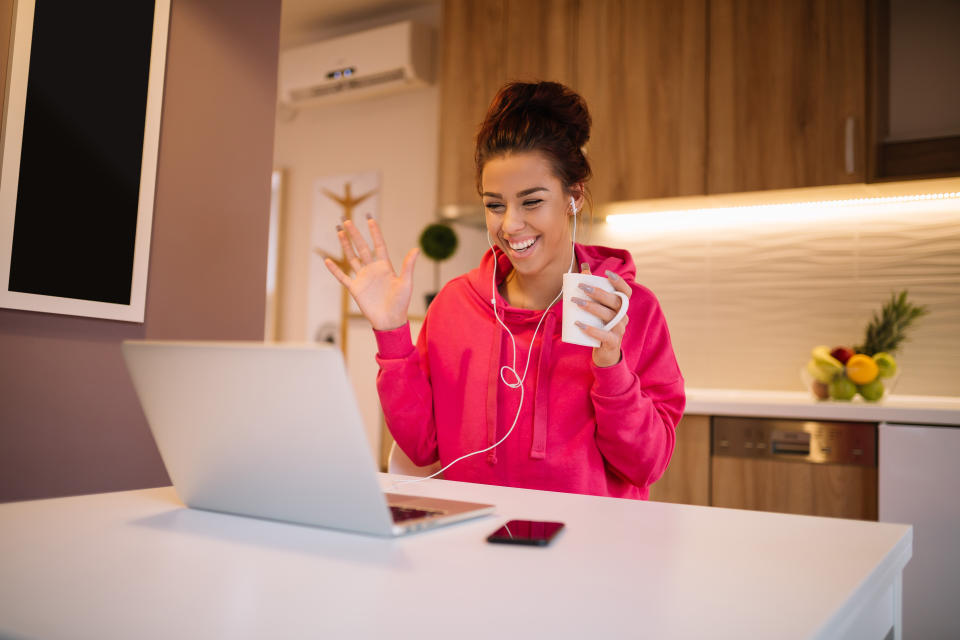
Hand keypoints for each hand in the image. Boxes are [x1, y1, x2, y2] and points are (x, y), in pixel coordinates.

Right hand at [323, 215, 418, 330]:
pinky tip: (327, 260)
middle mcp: (372, 269)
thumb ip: (408, 266)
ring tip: (339, 233)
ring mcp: (363, 278)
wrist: (390, 320)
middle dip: (355, 235)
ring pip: (351, 258)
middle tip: (347, 221)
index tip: (370, 219)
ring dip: (345, 246)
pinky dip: (335, 269)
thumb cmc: (401, 303)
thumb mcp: (406, 283)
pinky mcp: (355, 288)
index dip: (374, 233)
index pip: (378, 245)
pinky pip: (343, 277)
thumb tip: (417, 249)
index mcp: (385, 266)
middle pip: (362, 248)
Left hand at [572, 263, 631, 367]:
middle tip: (581, 287)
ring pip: (609, 316)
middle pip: (615, 301)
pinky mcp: (612, 343)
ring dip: (592, 307)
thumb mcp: (597, 308)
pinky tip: (579, 324)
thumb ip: (592, 289)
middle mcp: (623, 317)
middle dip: (598, 292)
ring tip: (576, 302)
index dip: (619, 282)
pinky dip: (592, 330)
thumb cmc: (599, 326)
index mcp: (621, 307)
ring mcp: (619, 330)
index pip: (626, 292)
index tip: (606, 273)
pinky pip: (604, 335)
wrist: (604, 353)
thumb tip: (584, 268)